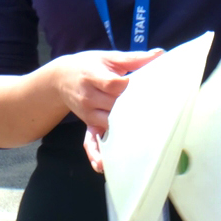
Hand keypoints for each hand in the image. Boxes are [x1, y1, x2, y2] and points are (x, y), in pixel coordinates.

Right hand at [46, 48, 163, 169]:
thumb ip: (134, 58)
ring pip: (107, 124)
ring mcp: (87, 113)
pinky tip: (103, 166)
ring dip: (124, 130)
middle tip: (158, 116)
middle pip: (113, 106)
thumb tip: (161, 54)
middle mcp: (89, 97)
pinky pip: (90, 141)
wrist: (60, 78)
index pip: (113, 85)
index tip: (151, 90)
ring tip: (146, 135)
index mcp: (94, 76)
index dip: (130, 88)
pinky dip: (96, 154)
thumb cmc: (88, 65)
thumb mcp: (108, 57)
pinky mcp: (87, 124)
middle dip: (133, 110)